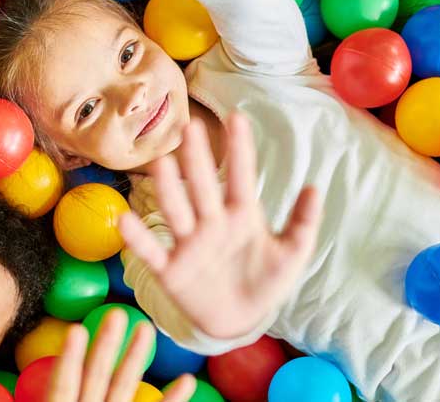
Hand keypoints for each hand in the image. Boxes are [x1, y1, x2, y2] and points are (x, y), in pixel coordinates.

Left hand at [47, 308, 195, 401]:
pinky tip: (186, 380)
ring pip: (124, 384)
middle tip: (117, 311)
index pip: (64, 382)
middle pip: (97, 373)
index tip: (76, 330)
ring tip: (147, 328)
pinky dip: (171, 399)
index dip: (70, 357)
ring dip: (137, 357)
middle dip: (107, 343)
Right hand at [118, 113, 322, 339]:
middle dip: (198, 158)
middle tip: (191, 127)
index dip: (240, 149)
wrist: (241, 320)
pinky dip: (138, 238)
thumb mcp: (291, 254)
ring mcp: (189, 244)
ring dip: (169, 189)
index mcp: (242, 215)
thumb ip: (303, 223)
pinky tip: (125, 220)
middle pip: (203, 186)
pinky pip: (152, 252)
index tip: (237, 118)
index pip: (241, 176)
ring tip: (162, 163)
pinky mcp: (171, 270)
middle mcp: (212, 222)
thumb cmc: (266, 280)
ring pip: (177, 211)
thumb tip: (314, 187)